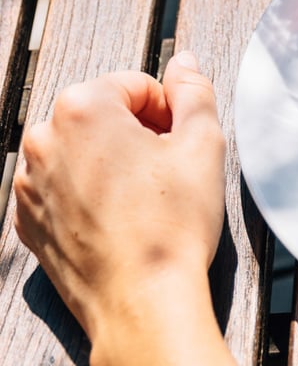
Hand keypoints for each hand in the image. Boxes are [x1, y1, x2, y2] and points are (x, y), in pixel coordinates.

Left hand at [14, 53, 225, 352]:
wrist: (142, 304)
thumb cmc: (172, 225)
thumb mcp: (202, 146)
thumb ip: (193, 92)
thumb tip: (185, 61)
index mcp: (82, 107)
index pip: (134, 85)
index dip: (168, 111)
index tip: (182, 144)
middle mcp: (43, 139)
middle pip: (101, 116)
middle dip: (136, 135)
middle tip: (168, 173)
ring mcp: (28, 183)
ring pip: (79, 153)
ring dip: (111, 165)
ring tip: (144, 201)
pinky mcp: (27, 222)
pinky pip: (60, 191)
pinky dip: (87, 197)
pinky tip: (119, 222)